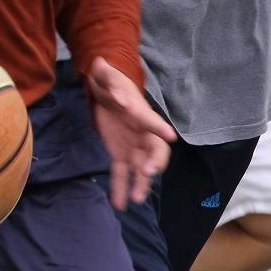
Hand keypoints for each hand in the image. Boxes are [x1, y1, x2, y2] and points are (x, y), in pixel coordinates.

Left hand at [85, 56, 175, 208]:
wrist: (107, 93)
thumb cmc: (110, 82)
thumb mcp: (105, 75)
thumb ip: (104, 73)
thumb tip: (100, 65)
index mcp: (140, 113)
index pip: (152, 121)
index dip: (160, 128)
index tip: (170, 137)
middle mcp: (142, 133)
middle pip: (155, 151)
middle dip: (154, 163)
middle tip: (147, 173)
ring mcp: (132, 147)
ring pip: (140, 169)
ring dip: (139, 184)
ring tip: (135, 200)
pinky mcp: (120, 154)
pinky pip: (121, 173)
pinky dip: (120, 189)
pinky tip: (119, 204)